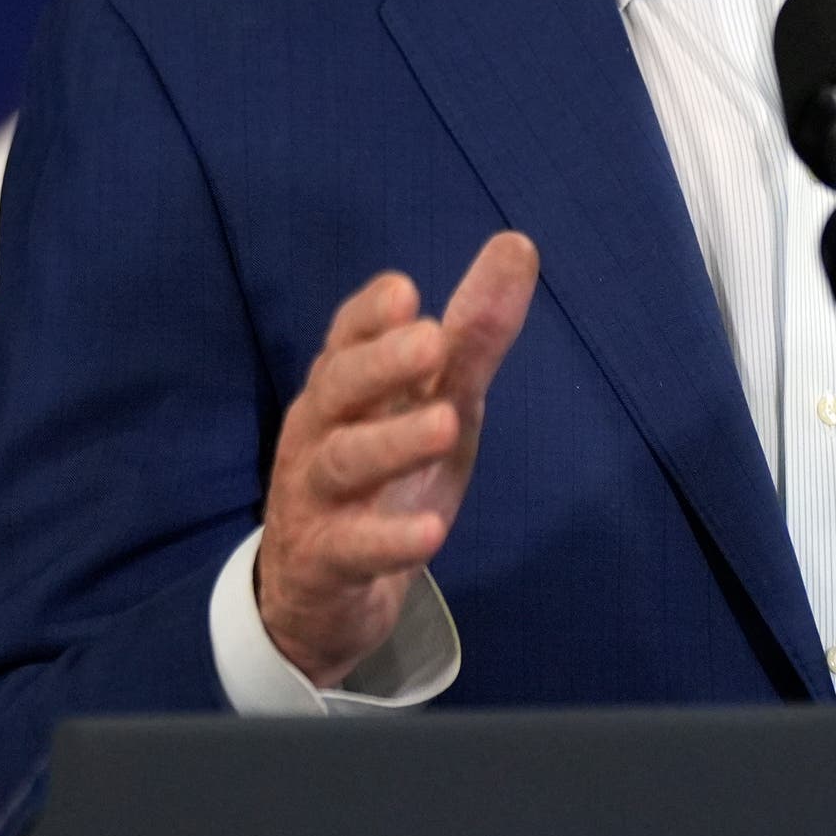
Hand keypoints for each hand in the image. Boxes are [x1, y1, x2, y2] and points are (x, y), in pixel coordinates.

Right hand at [256, 231, 538, 686]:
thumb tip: (519, 244)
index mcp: (345, 386)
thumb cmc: (385, 474)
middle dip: (382, 362)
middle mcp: (321, 431)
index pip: (346, 337)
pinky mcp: (325, 561)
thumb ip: (474, 334)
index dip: (371, 314)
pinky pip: (351, 549)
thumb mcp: (437, 401)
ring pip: (344, 461)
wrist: (318, 591)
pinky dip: (389, 541)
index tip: (406, 291)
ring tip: (446, 424)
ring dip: (393, 442)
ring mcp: (316, 496)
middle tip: (432, 340)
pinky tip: (430, 532)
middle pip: (338, 387)